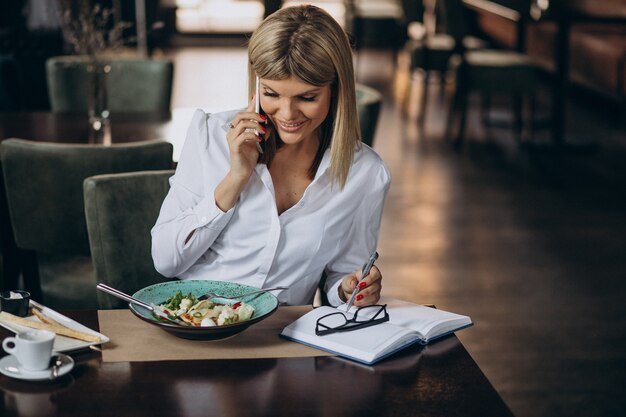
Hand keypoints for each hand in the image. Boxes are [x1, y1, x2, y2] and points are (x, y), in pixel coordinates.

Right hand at [215, 96, 268, 211]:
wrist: (241, 174)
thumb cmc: (248, 158)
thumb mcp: (257, 143)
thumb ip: (261, 134)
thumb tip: (269, 125)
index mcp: (236, 129)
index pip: (243, 114)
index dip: (250, 105)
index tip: (257, 97)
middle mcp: (231, 132)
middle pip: (240, 115)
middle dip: (253, 114)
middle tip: (264, 119)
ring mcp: (231, 139)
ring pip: (241, 124)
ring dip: (255, 125)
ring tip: (263, 130)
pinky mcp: (234, 147)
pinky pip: (243, 136)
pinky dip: (253, 135)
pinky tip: (260, 140)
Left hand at [339, 265, 381, 307]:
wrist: (350, 290)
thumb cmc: (351, 281)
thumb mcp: (348, 279)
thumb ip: (350, 281)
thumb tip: (354, 284)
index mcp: (372, 271)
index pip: (375, 274)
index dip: (369, 279)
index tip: (360, 285)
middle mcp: (376, 281)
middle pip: (375, 286)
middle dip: (365, 292)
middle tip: (356, 296)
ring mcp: (376, 290)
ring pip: (374, 296)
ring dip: (364, 300)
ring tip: (354, 301)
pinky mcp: (375, 298)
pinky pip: (372, 303)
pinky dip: (363, 304)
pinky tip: (356, 304)